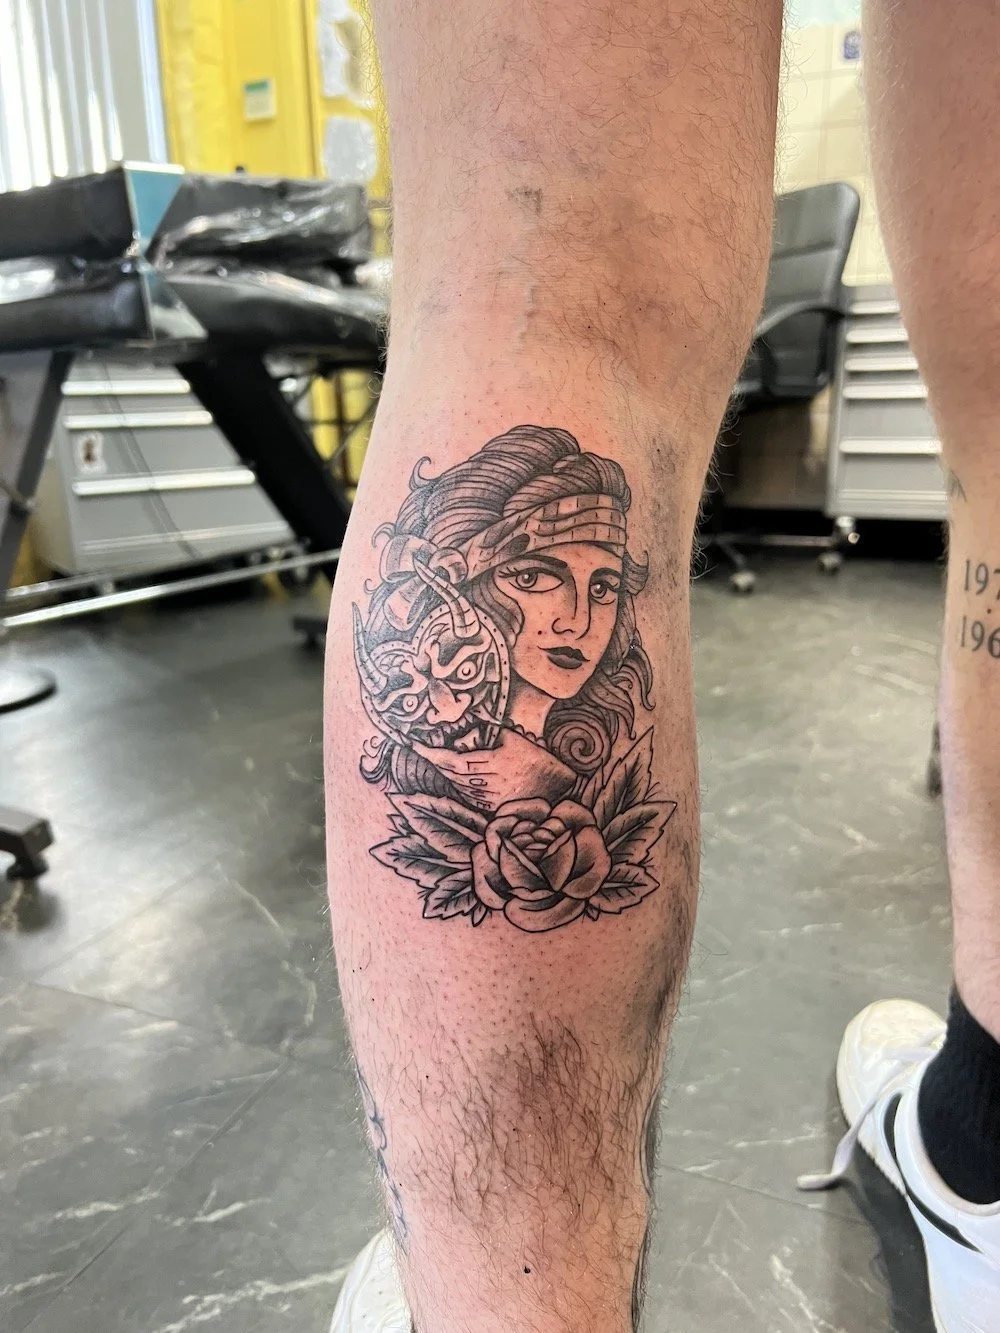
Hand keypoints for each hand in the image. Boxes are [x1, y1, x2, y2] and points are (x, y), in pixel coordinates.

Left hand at [411, 728, 575, 810]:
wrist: (557, 787)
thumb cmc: (537, 759)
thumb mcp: (514, 737)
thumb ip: (491, 728)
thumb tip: (469, 715)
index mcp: (494, 762)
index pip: (455, 761)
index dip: (433, 754)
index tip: (417, 745)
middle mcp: (490, 782)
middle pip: (452, 775)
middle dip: (435, 762)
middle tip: (422, 750)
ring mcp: (492, 797)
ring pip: (459, 786)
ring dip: (445, 773)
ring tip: (435, 760)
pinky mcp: (495, 808)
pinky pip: (469, 797)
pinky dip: (458, 786)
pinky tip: (454, 778)